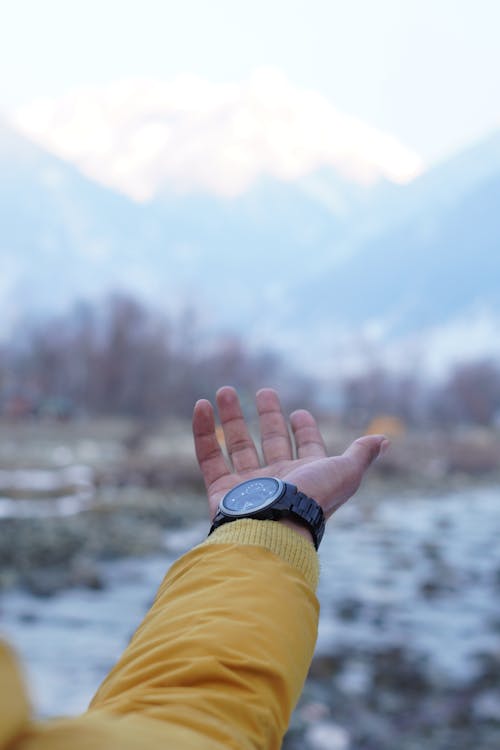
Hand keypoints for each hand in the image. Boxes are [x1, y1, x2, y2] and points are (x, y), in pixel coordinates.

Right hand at [192, 386, 388, 529]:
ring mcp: (248, 485)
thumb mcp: (346, 472)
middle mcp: (278, 479)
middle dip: (268, 416)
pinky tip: (202, 406)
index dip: (305, 430)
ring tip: (225, 390)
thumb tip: (385, 440)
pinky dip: (203, 431)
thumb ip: (361, 454)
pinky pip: (208, 455)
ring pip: (238, 444)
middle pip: (271, 441)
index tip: (299, 412)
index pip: (306, 447)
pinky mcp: (221, 490)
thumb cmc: (313, 499)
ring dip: (232, 417)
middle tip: (266, 392)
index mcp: (307, 475)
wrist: (275, 527)